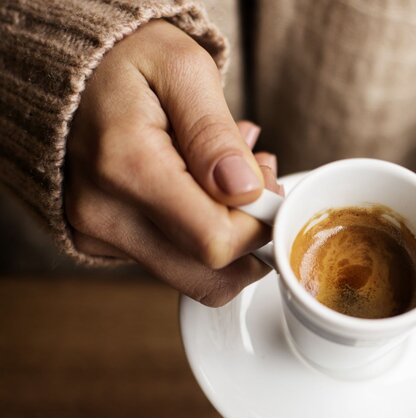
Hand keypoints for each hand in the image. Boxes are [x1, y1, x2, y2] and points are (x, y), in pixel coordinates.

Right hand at [65, 21, 279, 306]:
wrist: (66, 66)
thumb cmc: (127, 60)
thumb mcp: (183, 69)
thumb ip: (214, 134)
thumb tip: (243, 191)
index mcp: (126, 167)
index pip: (216, 242)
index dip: (260, 224)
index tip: (267, 183)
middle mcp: (104, 214)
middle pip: (207, 277)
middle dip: (251, 238)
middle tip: (255, 182)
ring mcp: (98, 234)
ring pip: (193, 275)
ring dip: (229, 235)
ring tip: (228, 175)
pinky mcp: (101, 242)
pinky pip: (171, 260)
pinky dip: (199, 232)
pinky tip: (200, 185)